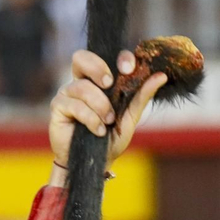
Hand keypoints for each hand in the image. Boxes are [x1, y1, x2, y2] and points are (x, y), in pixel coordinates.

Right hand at [48, 49, 167, 183]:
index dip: (117, 57)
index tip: (129, 68)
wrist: (95, 163)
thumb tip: (161, 76)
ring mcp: (67, 93)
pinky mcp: (58, 107)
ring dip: (100, 106)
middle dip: (97, 68)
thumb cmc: (111, 139)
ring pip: (83, 87)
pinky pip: (75, 105)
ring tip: (108, 122)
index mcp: (98, 80)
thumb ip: (142, 96)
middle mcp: (81, 82)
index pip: (105, 56)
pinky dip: (90, 119)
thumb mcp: (131, 117)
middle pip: (81, 58)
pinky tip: (98, 131)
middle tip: (109, 84)